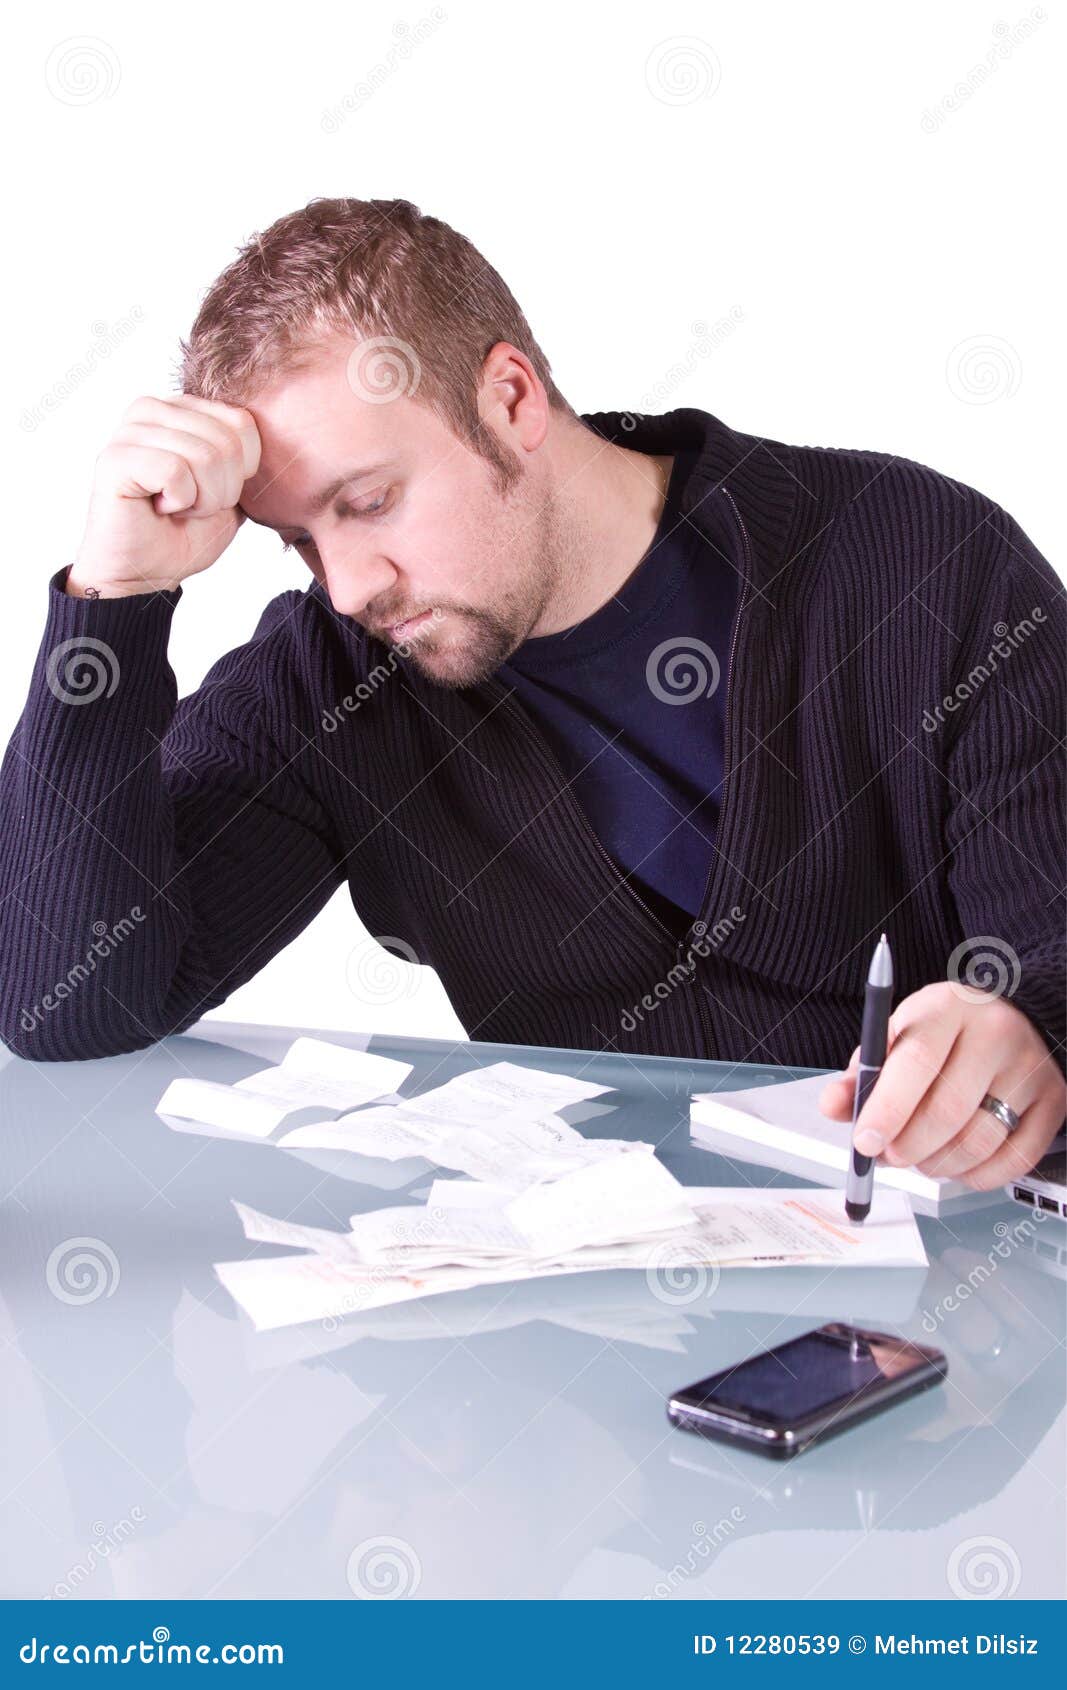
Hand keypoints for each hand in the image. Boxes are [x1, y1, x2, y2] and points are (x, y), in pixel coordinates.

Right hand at [68, 394, 260, 597]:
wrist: (148, 572)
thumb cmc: (186, 531)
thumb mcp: (232, 489)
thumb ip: (246, 456)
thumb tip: (276, 433)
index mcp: (181, 408)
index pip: (243, 423)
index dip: (241, 473)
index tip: (211, 490)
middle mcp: (151, 409)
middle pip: (228, 442)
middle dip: (222, 490)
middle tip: (192, 505)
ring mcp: (129, 431)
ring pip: (205, 457)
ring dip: (201, 499)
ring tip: (175, 506)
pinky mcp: (115, 458)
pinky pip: (176, 472)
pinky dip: (180, 502)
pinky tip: (159, 507)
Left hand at [818, 982, 1065, 1187]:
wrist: (1012, 1019)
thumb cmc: (945, 1034)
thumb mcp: (899, 1035)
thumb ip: (863, 1073)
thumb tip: (833, 1107)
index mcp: (948, 1008)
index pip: (917, 1063)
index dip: (887, 1110)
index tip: (864, 1141)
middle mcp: (996, 1034)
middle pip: (948, 1110)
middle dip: (907, 1147)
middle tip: (888, 1157)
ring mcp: (1030, 1070)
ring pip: (979, 1142)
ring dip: (937, 1165)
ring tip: (919, 1158)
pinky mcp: (1054, 1101)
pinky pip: (1013, 1160)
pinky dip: (976, 1175)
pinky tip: (956, 1163)